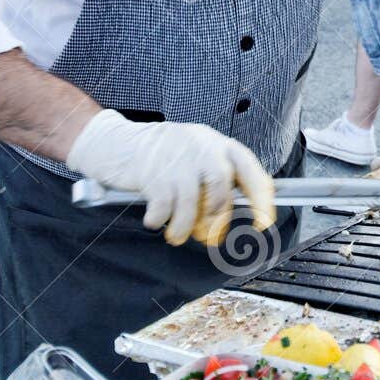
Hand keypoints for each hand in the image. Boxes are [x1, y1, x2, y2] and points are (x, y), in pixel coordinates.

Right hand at [67, 110, 274, 245]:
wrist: (116, 142)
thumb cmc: (164, 157)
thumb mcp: (197, 157)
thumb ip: (217, 180)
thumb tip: (238, 213)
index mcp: (219, 145)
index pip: (251, 172)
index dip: (261, 201)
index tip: (264, 223)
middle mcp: (202, 147)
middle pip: (221, 192)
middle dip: (216, 222)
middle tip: (208, 237)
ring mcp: (177, 158)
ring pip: (192, 204)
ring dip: (185, 227)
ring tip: (177, 235)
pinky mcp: (153, 171)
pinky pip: (165, 207)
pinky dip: (161, 220)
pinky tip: (155, 220)